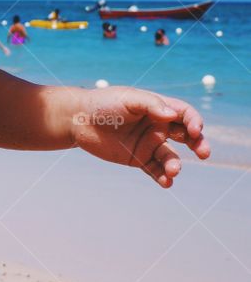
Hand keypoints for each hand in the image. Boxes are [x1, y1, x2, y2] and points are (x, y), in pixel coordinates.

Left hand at [70, 86, 209, 187]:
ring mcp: (149, 144)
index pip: (185, 114)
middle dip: (198, 144)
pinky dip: (162, 177)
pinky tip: (166, 182)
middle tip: (204, 153)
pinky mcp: (137, 158)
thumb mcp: (128, 98)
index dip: (194, 122)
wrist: (78, 119)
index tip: (195, 130)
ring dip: (175, 165)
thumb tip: (172, 115)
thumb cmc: (103, 103)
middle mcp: (158, 126)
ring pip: (170, 157)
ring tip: (173, 171)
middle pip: (186, 137)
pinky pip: (154, 170)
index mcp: (158, 108)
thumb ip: (151, 105)